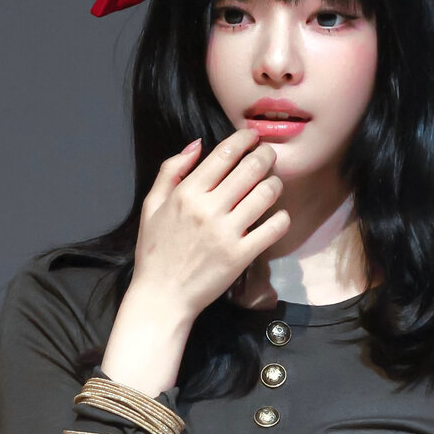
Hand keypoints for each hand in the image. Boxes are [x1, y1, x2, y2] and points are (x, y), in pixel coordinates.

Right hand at [130, 128, 290, 320]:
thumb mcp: (152, 205)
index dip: (245, 138)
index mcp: (186, 193)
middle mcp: (208, 209)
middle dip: (266, 155)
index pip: (224, 153)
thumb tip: (197, 144)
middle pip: (251, 168)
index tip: (253, 136)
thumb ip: (171, 170)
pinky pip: (274, 227)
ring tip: (273, 184)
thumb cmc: (156, 251)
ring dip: (275, 183)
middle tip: (269, 155)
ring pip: (266, 193)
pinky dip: (281, 217)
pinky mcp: (242, 255)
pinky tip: (277, 216)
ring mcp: (227, 232)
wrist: (162, 296)